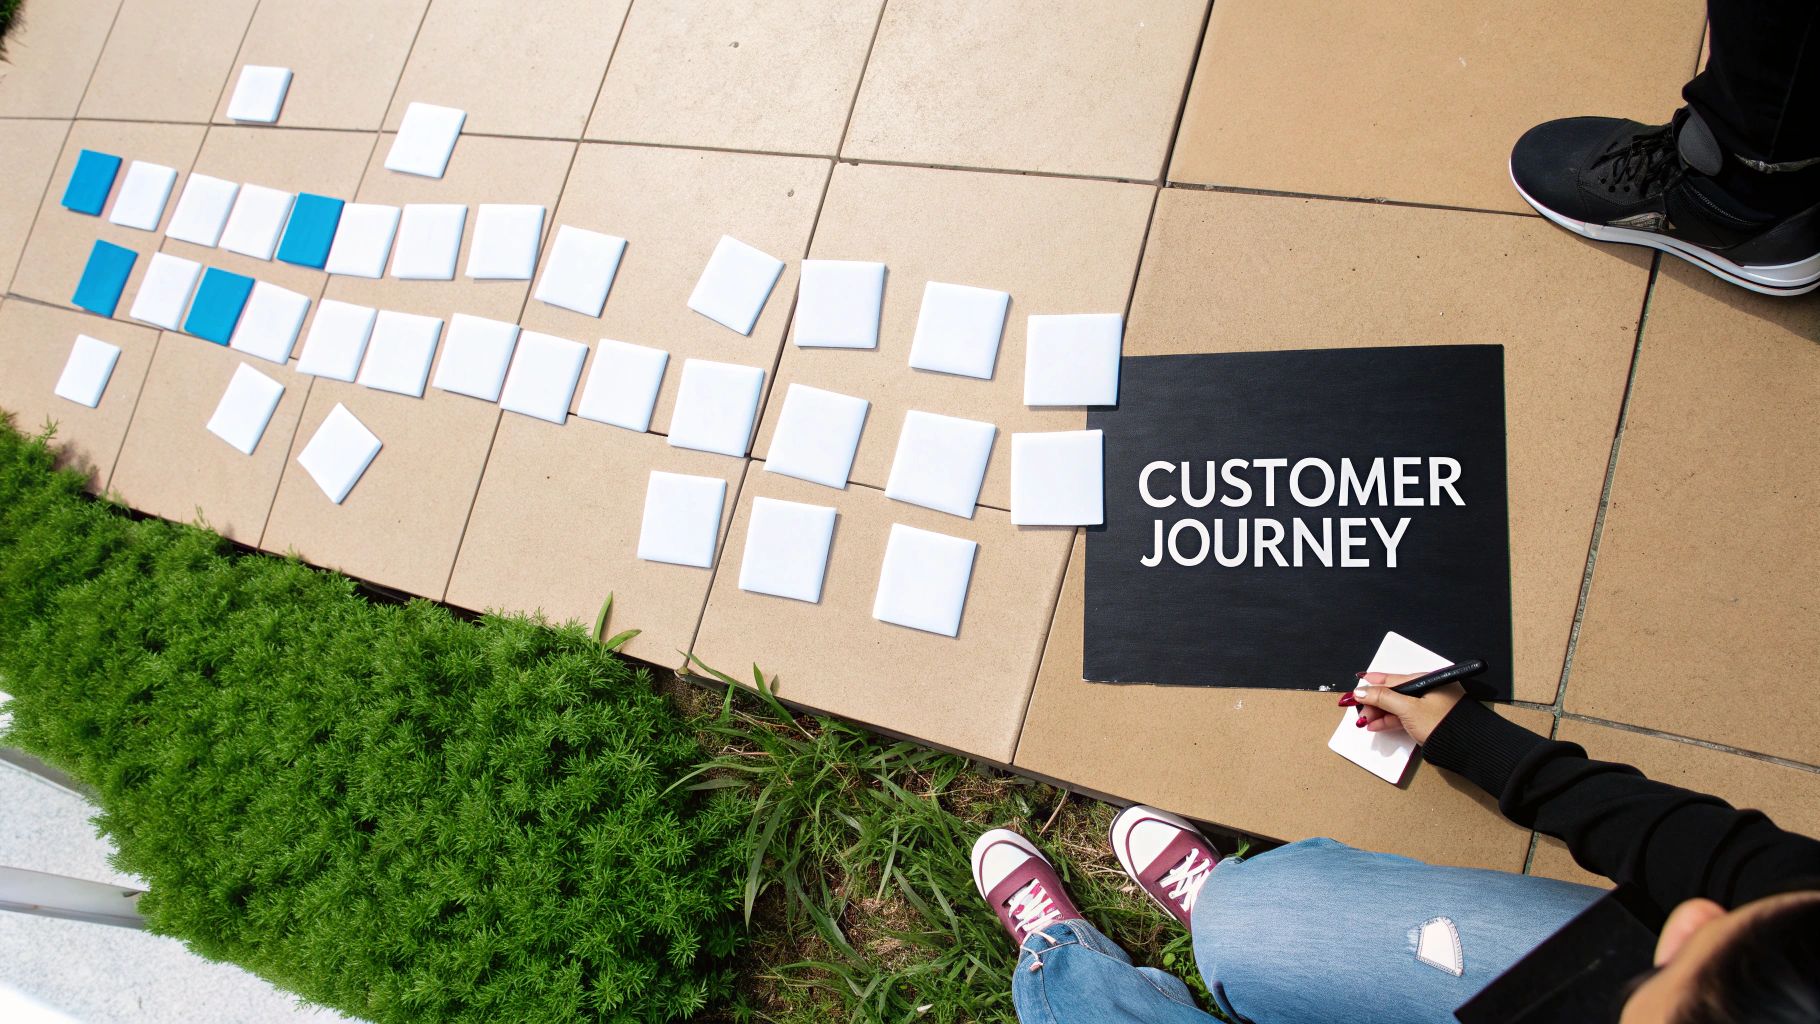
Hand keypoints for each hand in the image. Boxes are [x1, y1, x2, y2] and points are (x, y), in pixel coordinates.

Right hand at [1349, 672, 1464, 744]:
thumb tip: (1361, 691)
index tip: (1356, 689)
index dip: (1372, 685)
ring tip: (1366, 722)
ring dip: (1380, 713)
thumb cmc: (1442, 724)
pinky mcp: (1428, 720)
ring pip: (1398, 706)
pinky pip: (1405, 716)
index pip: (1393, 679)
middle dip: (1374, 702)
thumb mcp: (1407, 708)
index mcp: (1427, 679)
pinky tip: (1377, 726)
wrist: (1465, 749)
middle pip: (1394, 693)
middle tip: (1359, 711)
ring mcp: (1429, 706)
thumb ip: (1382, 698)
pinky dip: (1390, 721)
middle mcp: (1429, 689)